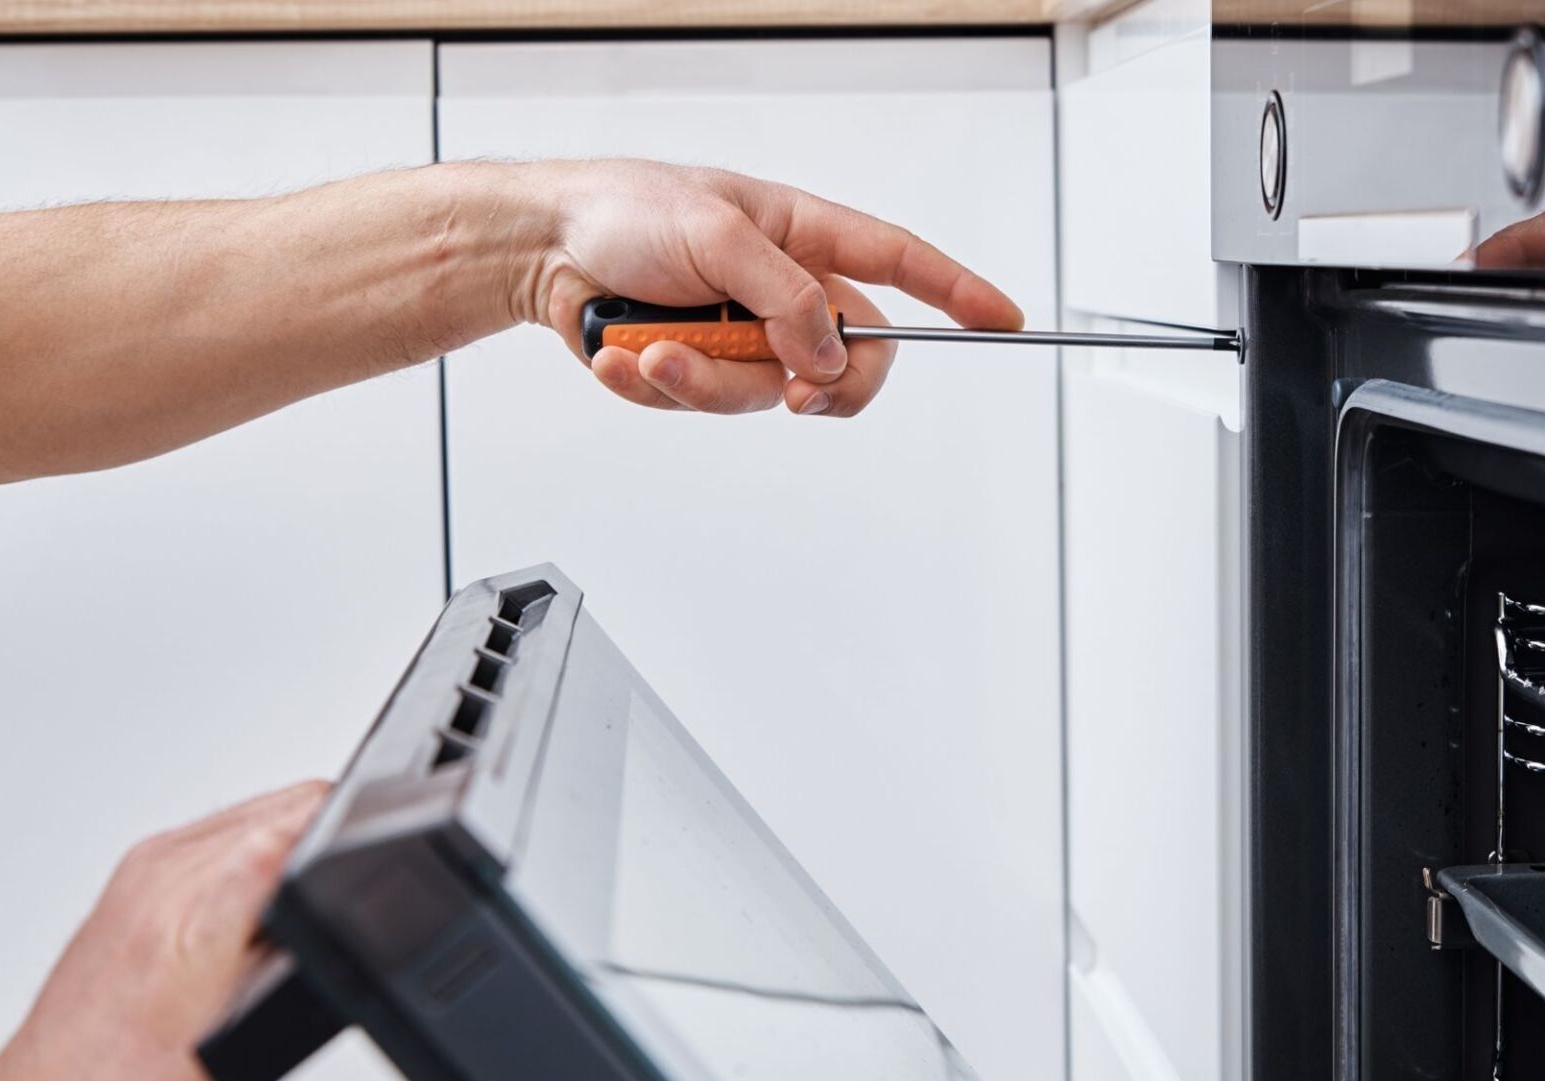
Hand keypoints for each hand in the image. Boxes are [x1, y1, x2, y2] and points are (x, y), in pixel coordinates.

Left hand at [517, 159, 1023, 416]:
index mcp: (802, 236)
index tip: (1000, 318)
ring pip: (765, 396)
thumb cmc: (624, 211)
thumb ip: (783, 294)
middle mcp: (782, 292)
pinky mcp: (701, 372)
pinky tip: (627, 355)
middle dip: (822, 387)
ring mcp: (743, 337)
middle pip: (849, 363)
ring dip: (702, 378)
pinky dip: (659, 385)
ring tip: (652, 349)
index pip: (899, 265)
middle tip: (797, 389)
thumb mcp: (715, 232)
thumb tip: (826, 354)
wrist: (544, 251)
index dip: (956, 292)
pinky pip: (705, 405)